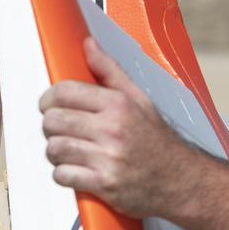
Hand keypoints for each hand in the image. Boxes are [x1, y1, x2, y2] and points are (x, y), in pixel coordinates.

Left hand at [38, 37, 187, 218]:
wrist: (181, 179)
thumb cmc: (157, 139)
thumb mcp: (138, 98)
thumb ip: (109, 71)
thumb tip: (88, 45)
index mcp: (118, 104)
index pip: (64, 92)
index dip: (48, 99)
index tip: (49, 106)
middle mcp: (112, 129)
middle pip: (53, 121)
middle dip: (51, 126)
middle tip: (60, 130)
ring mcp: (108, 158)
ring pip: (54, 148)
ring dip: (56, 151)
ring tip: (67, 150)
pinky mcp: (104, 184)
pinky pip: (62, 175)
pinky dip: (63, 174)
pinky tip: (75, 170)